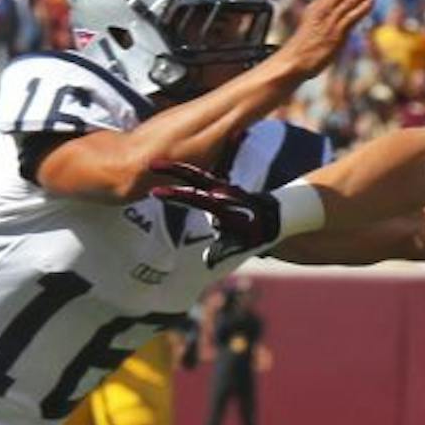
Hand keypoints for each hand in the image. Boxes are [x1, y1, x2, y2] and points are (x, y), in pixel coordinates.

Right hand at [151, 159, 279, 261]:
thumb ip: (223, 251)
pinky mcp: (219, 186)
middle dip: (172, 169)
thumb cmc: (255, 232)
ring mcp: (220, 186)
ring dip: (177, 167)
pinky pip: (201, 174)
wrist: (273, 217)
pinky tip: (177, 162)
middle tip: (150, 164)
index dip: (174, 195)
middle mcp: (219, 191)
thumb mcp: (240, 244)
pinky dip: (188, 168)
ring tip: (155, 163)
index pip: (193, 198)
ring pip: (196, 172)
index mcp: (220, 204)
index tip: (155, 192)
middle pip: (193, 175)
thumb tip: (209, 261)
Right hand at [267, 0, 381, 80]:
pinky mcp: (334, 35)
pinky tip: (372, 1)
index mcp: (319, 4)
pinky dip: (361, 9)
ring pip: (349, 0)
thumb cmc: (306, 45)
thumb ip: (329, 14)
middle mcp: (324, 9)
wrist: (294, 62)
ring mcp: (329, 22)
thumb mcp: (316, 23)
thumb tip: (341, 7)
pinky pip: (349, 19)